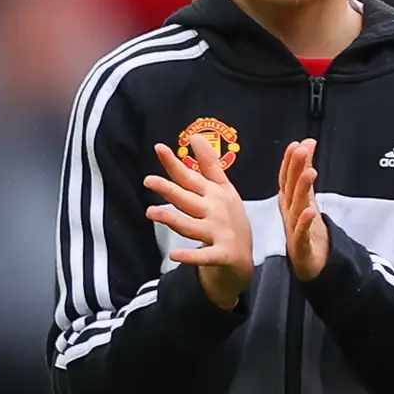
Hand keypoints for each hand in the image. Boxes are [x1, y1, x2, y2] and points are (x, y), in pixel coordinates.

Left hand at [144, 140, 255, 310]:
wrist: (244, 258)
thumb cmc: (229, 219)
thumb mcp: (223, 189)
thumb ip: (209, 164)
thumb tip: (196, 136)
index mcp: (214, 194)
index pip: (190, 177)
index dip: (174, 164)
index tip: (159, 148)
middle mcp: (216, 211)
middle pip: (188, 199)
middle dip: (170, 190)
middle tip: (148, 180)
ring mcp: (219, 233)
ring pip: (192, 226)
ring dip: (173, 220)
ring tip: (151, 213)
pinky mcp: (222, 254)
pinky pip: (205, 256)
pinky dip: (191, 256)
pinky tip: (175, 255)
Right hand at [277, 138, 327, 280]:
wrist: (308, 264)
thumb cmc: (305, 229)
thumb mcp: (307, 197)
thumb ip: (305, 170)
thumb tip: (306, 143)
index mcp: (290, 202)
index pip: (287, 179)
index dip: (291, 162)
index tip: (297, 145)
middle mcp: (290, 213)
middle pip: (291, 188)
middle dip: (295, 169)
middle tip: (301, 150)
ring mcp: (294, 229)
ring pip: (297, 207)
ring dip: (302, 190)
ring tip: (309, 173)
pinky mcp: (301, 246)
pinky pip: (302, 232)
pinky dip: (305, 221)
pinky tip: (311, 211)